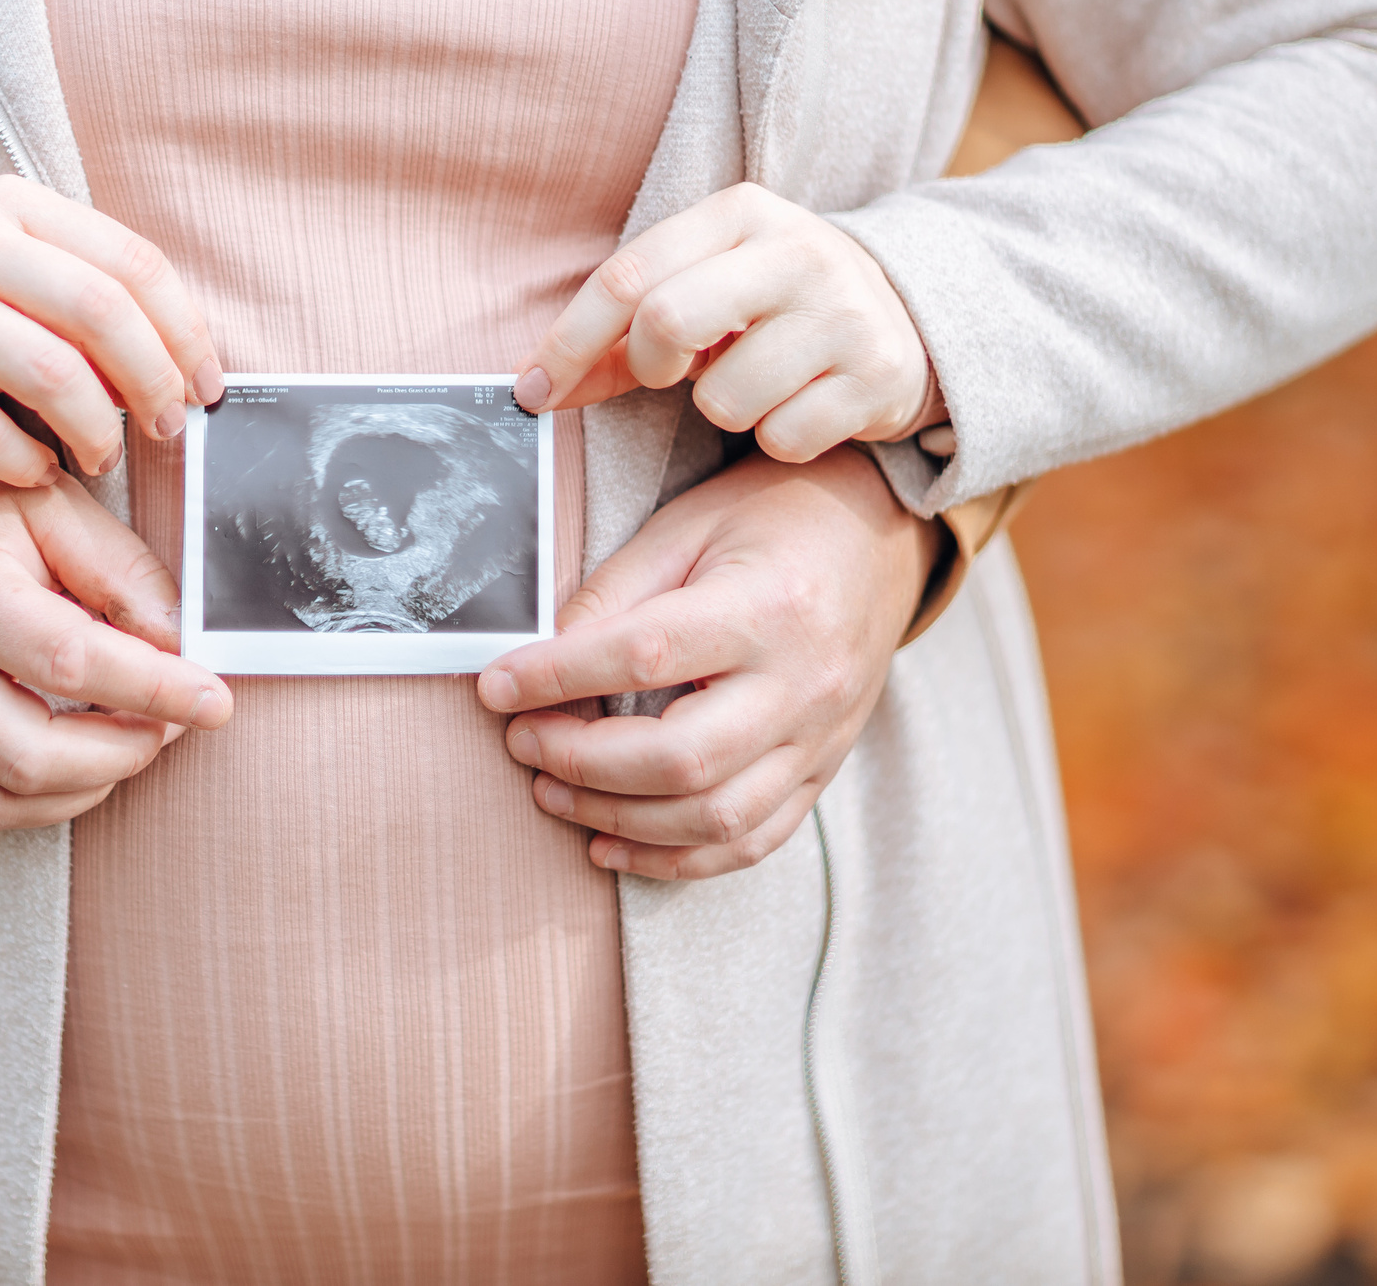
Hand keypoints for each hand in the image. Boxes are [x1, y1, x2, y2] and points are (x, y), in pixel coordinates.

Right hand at [0, 176, 222, 485]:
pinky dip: (25, 462)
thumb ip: (86, 289)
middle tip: (168, 428)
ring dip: (97, 428)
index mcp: (15, 205)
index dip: (184, 330)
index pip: (131, 261)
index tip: (206, 385)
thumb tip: (184, 362)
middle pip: (101, 311)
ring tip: (103, 455)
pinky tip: (37, 472)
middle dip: (152, 380)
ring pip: (50, 373)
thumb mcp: (9, 263)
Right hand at [0, 432, 232, 830]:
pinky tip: (85, 760)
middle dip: (126, 751)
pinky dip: (43, 799)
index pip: (72, 663)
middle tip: (175, 719)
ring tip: (135, 736)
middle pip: (33, 754)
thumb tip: (179, 644)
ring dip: (90, 784)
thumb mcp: (46, 502)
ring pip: (3, 797)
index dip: (155, 690)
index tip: (215, 701)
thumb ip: (118, 571)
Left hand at [475, 446, 936, 878]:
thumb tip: (542, 657)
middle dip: (582, 763)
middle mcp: (803, 683)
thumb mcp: (687, 525)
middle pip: (682, 760)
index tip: (495, 685)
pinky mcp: (823, 769)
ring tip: (550, 792)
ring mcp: (820, 737)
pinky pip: (752, 841)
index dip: (557, 678)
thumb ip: (615, 593)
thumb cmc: (775, 517)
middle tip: (521, 742)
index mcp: (768, 606)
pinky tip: (612, 843)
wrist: (880, 532)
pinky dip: (676, 858)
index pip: (644, 657)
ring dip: (618, 819)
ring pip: (715, 817)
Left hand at [511, 183, 933, 462]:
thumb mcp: (707, 287)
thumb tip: (538, 387)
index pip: (629, 274)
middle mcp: (797, 253)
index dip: (570, 339)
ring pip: (724, 398)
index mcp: (741, 213)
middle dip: (652, 364)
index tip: (533, 388)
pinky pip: (781, 439)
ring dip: (724, 408)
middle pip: (668, 320)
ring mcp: (844, 315)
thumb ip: (625, 331)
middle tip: (672, 374)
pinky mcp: (876, 378)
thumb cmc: (774, 306)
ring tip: (758, 380)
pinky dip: (776, 438)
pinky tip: (801, 403)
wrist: (907, 317)